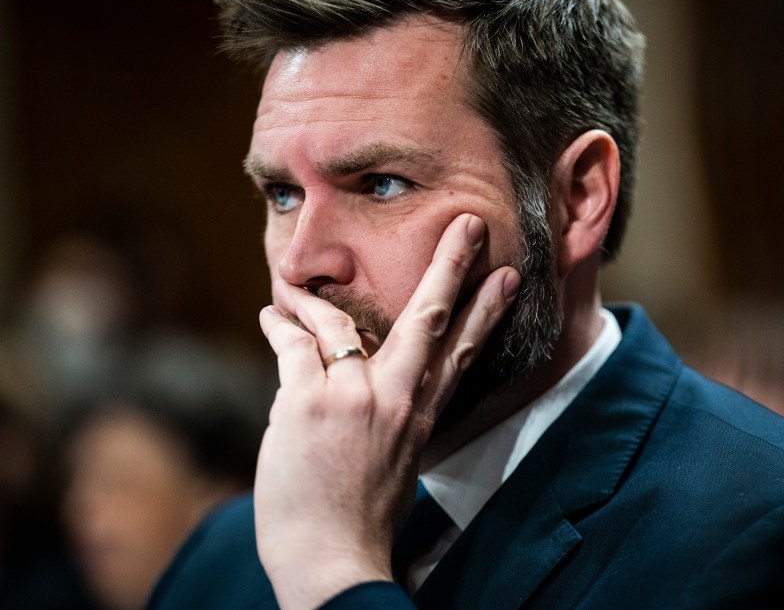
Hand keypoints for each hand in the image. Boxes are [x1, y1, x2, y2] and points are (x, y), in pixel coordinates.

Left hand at [254, 214, 519, 608]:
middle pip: (430, 318)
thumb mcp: (397, 465)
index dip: (486, 309)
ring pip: (340, 321)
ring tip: (293, 284)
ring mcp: (355, 396)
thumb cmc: (362, 519)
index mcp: (421, 416)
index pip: (462, 352)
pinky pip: (294, 345)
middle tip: (468, 225)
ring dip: (312, 299)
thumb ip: (392, 418)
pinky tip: (273, 313)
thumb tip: (372, 387)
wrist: (333, 561)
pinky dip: (280, 326)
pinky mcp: (310, 402)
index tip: (506, 276)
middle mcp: (396, 399)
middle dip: (451, 266)